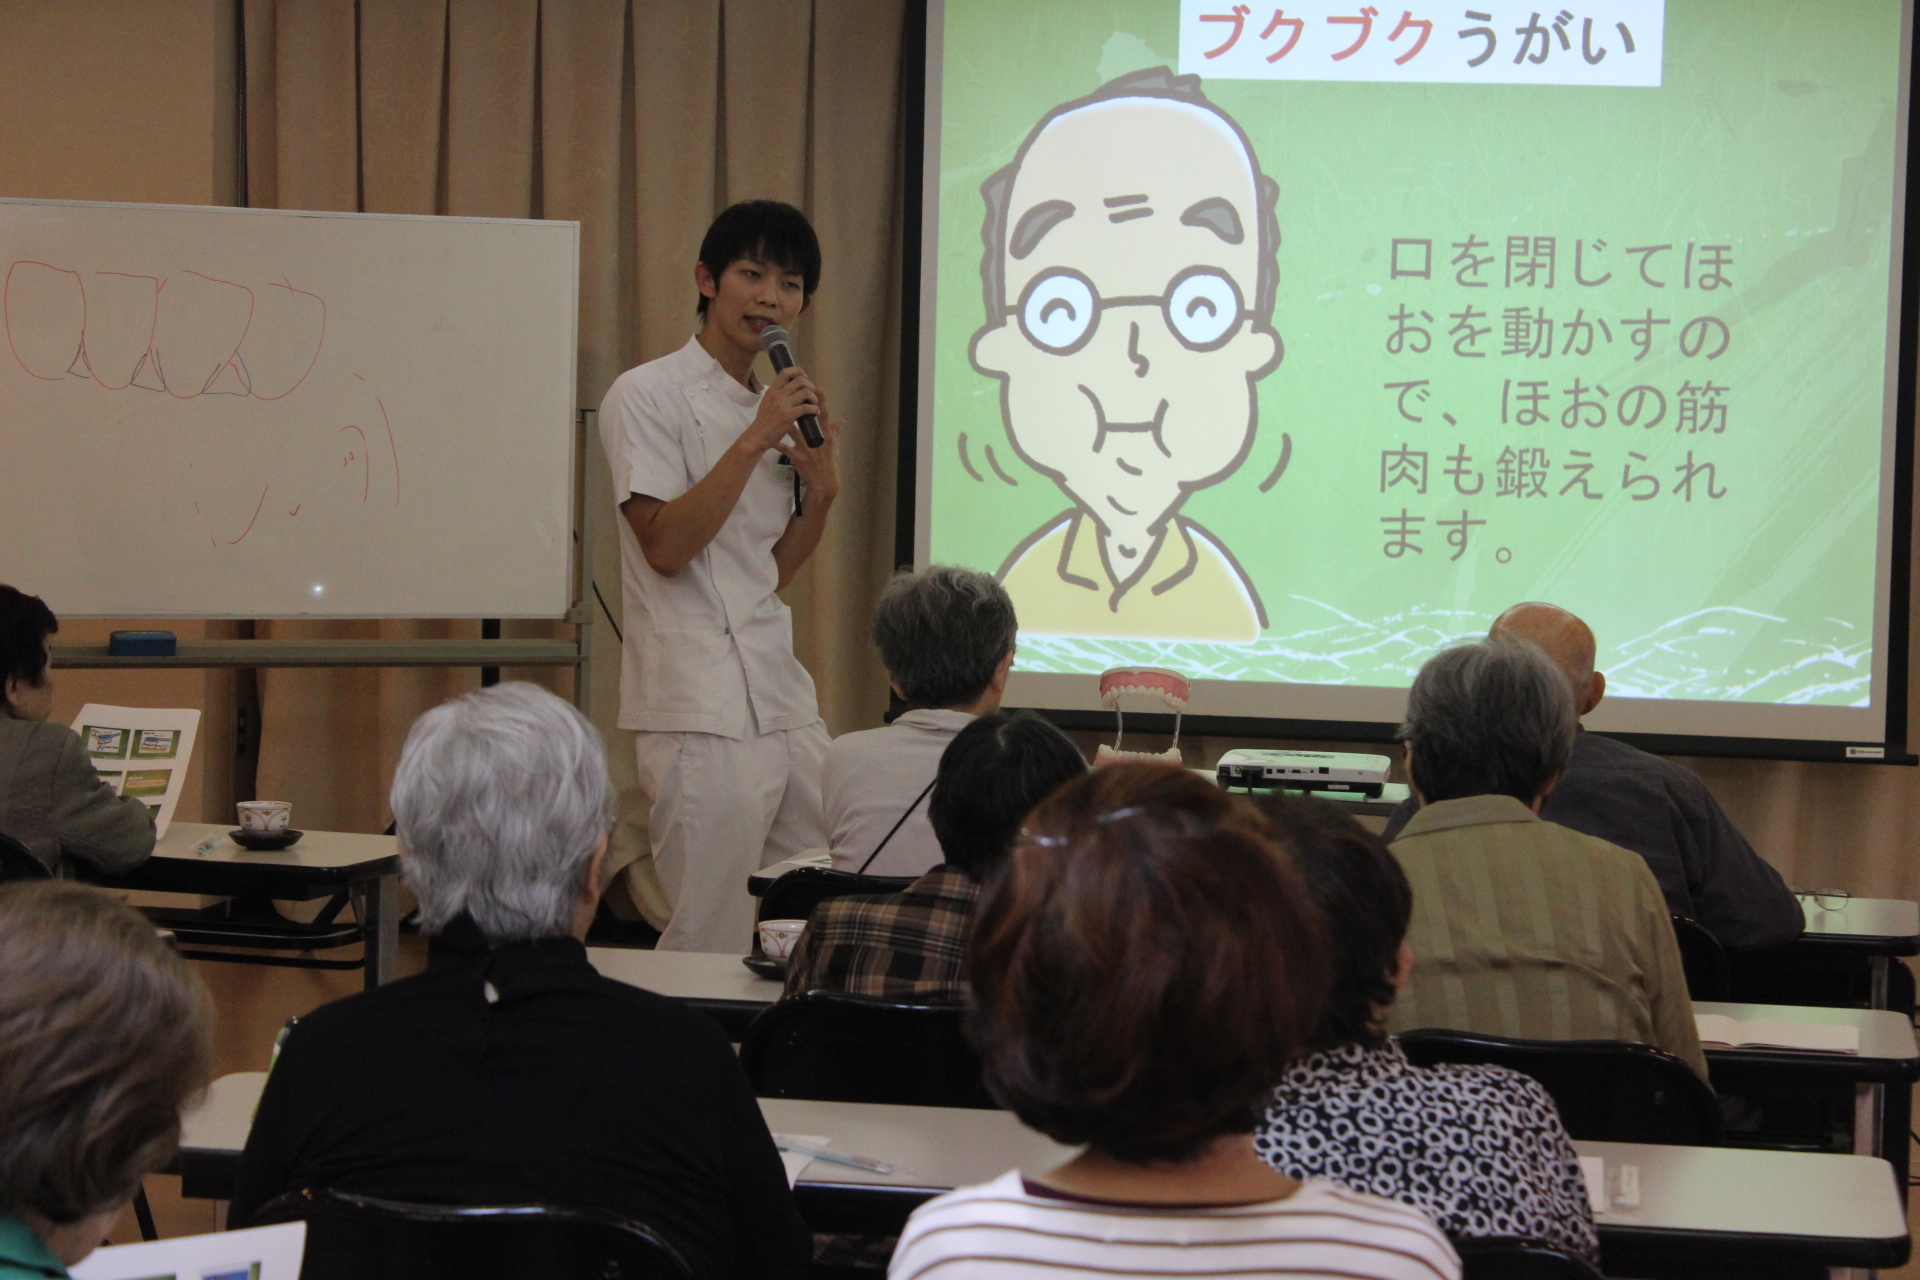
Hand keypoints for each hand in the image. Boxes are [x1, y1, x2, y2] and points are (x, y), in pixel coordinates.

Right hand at [740, 365, 820, 454]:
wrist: (757, 436)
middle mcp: (778, 394)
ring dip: (814, 397)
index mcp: (772, 390)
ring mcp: (783, 405)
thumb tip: (790, 388)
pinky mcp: (789, 416)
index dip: (799, 372)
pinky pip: (807, 407)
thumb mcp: (767, 402)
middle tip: (812, 394)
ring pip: (806, 392)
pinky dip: (814, 409)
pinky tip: (815, 413)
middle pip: (800, 380)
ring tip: (814, 404)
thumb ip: (777, 394)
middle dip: (810, 386)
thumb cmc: (763, 421)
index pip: (786, 372)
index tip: (805, 379)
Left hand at [783, 384, 840, 501]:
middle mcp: (816, 441)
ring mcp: (806, 449)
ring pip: (793, 432)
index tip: (818, 388)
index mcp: (826, 436)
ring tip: (777, 412)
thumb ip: (836, 432)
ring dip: (785, 423)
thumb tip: (841, 420)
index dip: (821, 402)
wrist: (824, 482)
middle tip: (795, 395)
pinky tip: (769, 437)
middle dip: (801, 409)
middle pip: (807, 421)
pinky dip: (776, 442)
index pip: (824, 416)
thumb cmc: (829, 463)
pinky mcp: (797, 457)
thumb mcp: (834, 447)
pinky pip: (784, 448)